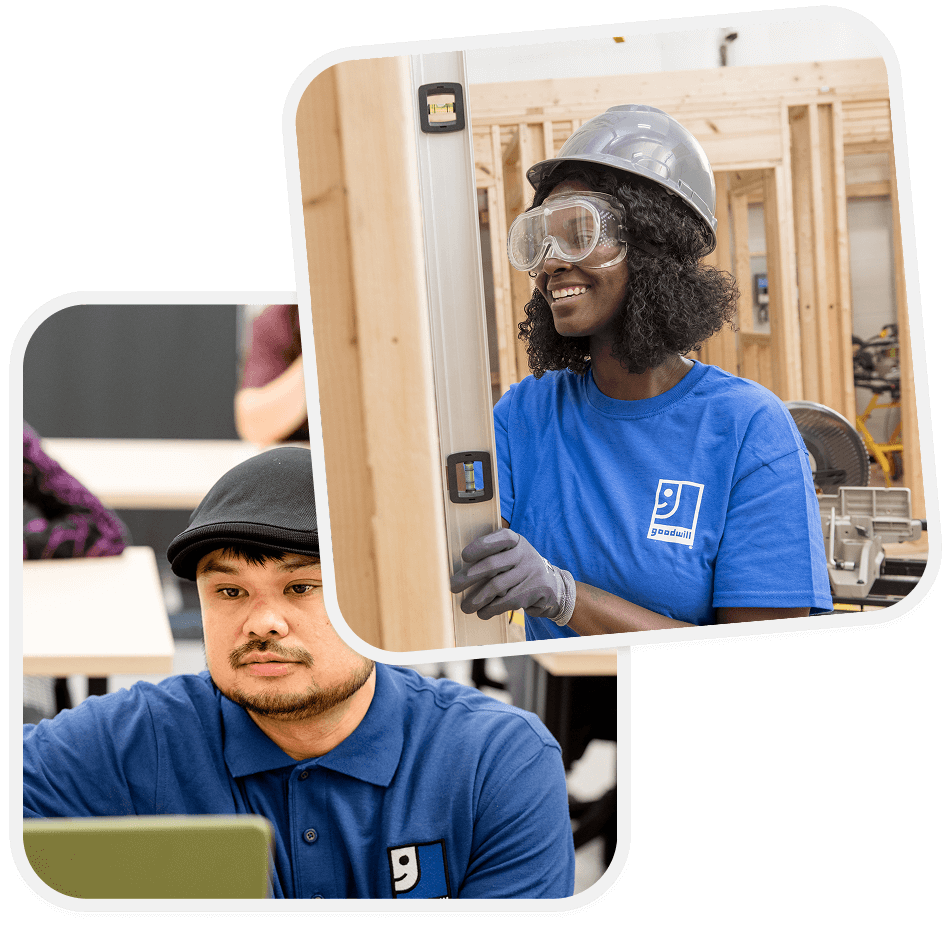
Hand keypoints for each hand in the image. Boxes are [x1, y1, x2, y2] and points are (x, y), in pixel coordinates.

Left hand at [449, 528, 575, 623]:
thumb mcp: (512, 555)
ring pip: (498, 586)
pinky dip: (492, 609)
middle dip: (469, 577)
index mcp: (516, 540)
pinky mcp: (536, 590)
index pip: (499, 538)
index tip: (464, 556)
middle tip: (453, 586)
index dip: (481, 546)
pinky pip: (508, 601)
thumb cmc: (520, 569)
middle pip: (493, 564)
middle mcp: (525, 553)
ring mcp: (532, 571)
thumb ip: (493, 556)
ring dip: (478, 599)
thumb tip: (461, 572)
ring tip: (465, 607)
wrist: (553, 585)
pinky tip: (482, 613)